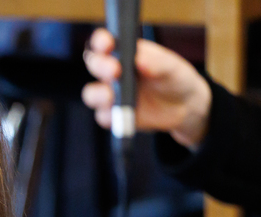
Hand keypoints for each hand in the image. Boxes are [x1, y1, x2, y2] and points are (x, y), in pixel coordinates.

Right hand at [82, 28, 211, 149]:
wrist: (184, 106)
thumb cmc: (174, 78)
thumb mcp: (171, 66)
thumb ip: (156, 62)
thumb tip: (138, 60)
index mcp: (123, 52)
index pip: (103, 43)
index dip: (100, 41)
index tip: (107, 44)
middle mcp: (112, 72)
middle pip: (93, 65)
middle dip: (100, 65)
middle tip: (115, 70)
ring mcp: (110, 94)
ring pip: (91, 93)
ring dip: (98, 94)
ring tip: (111, 96)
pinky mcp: (112, 115)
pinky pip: (103, 116)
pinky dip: (109, 116)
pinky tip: (119, 115)